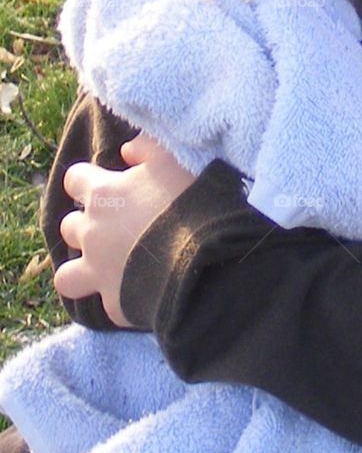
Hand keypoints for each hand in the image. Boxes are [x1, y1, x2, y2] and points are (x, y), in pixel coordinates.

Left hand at [55, 133, 195, 327]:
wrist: (204, 259)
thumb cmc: (190, 202)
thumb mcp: (173, 160)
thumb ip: (146, 147)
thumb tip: (126, 150)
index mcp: (104, 195)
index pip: (74, 179)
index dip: (88, 180)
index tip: (108, 183)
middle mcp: (92, 233)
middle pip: (68, 226)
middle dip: (86, 224)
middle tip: (115, 225)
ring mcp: (98, 272)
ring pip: (66, 275)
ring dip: (81, 269)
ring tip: (106, 266)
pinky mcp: (114, 304)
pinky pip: (105, 304)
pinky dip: (118, 299)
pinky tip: (136, 293)